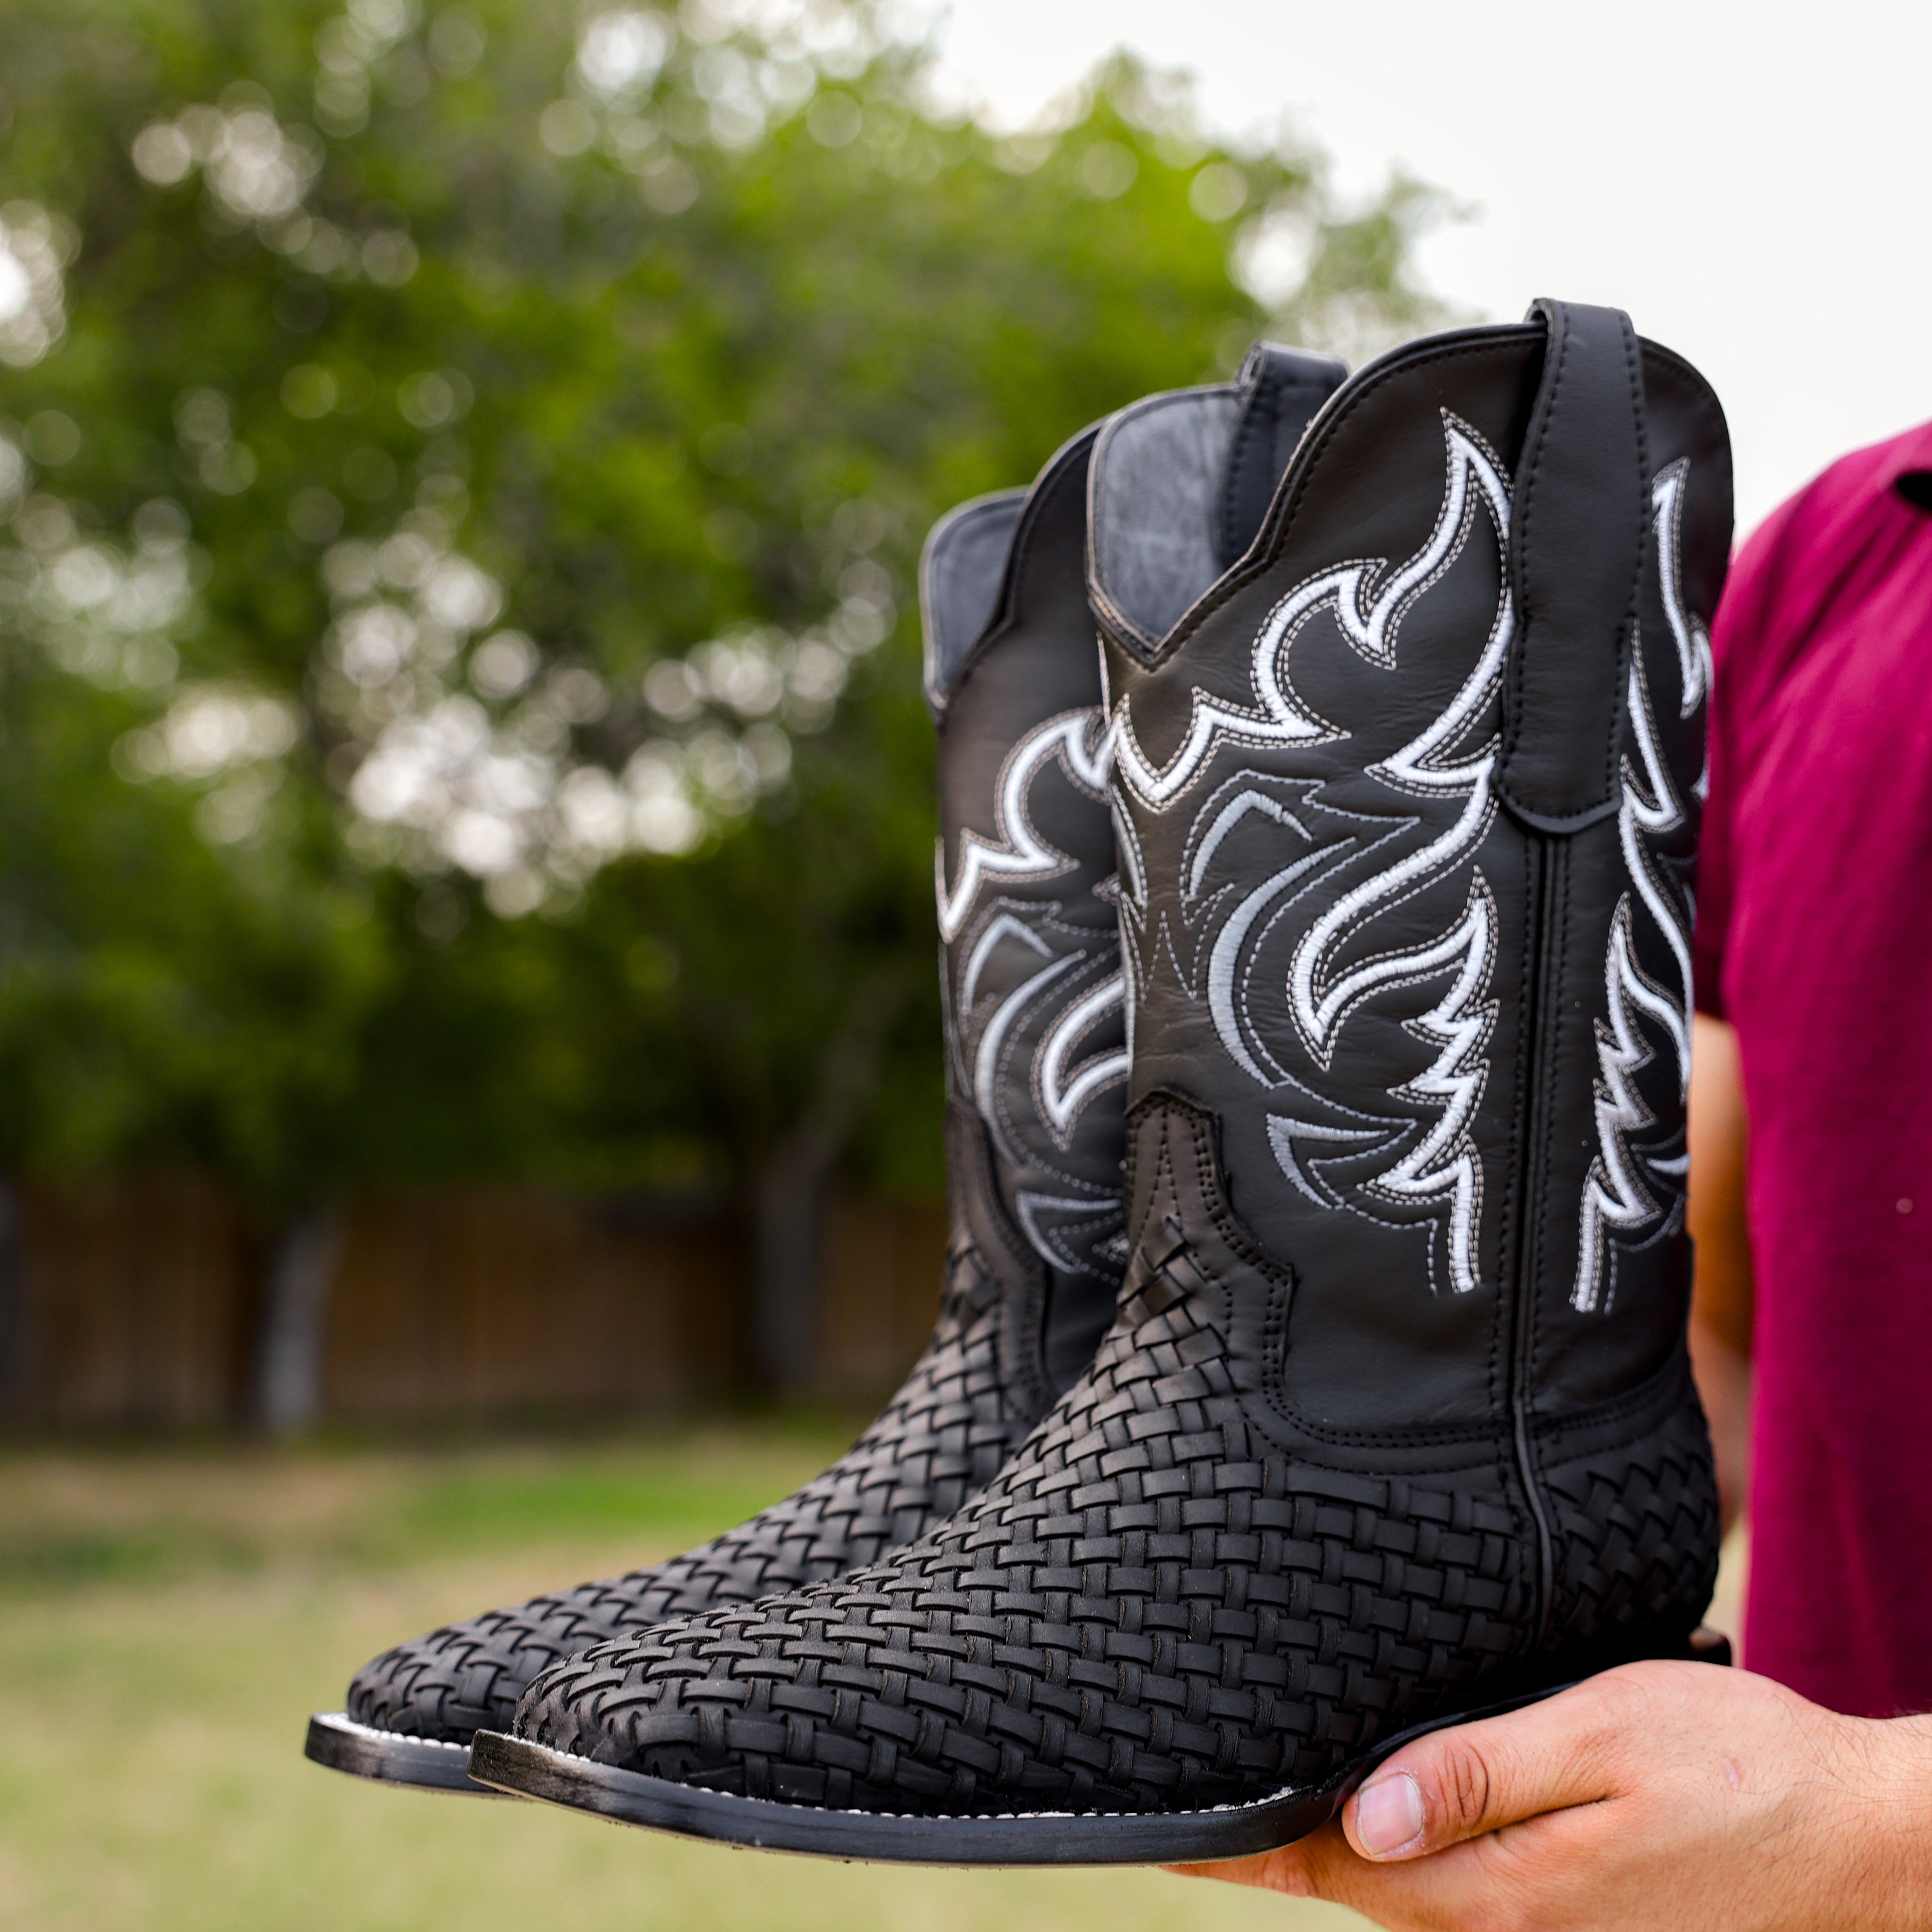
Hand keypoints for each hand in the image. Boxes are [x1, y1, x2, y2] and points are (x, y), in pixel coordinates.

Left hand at [1171, 1661, 1931, 1930]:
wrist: (1855, 1835)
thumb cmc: (1736, 1766)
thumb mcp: (1600, 1741)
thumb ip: (1476, 1774)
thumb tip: (1362, 1813)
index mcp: (1499, 1891)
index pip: (1329, 1864)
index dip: (1237, 1844)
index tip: (1154, 1824)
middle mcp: (1506, 1929)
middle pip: (1350, 1880)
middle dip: (1262, 1844)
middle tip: (1176, 1795)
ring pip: (1395, 1889)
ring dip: (1323, 1846)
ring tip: (1245, 1799)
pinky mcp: (1568, 1920)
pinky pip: (1449, 1890)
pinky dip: (1392, 1853)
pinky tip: (1368, 1810)